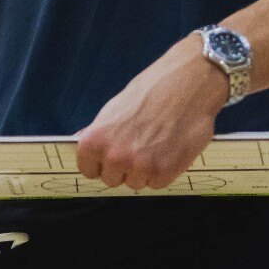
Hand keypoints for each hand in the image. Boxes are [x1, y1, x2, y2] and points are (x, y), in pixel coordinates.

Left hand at [75, 38, 226, 189]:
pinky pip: (157, 184)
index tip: (114, 153)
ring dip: (145, 170)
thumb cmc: (152, 91)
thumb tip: (80, 140)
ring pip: (136, 183)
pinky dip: (164, 171)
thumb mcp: (114, 108)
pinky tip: (169, 148)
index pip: (88, 170)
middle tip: (140, 144)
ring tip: (157, 143)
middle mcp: (114, 157)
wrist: (188, 84)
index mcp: (94, 141)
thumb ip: (99, 132)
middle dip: (124, 167)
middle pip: (112, 180)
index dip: (102, 162)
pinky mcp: (163, 173)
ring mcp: (139, 167)